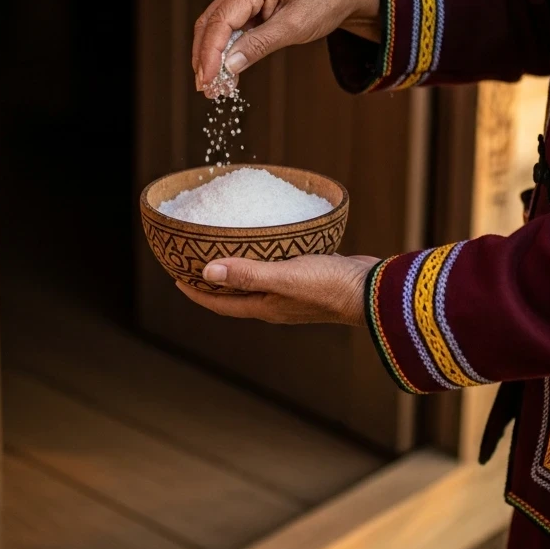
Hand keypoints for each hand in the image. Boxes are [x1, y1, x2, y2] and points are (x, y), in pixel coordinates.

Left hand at [174, 253, 379, 325]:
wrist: (373, 290)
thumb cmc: (329, 286)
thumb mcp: (284, 276)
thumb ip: (247, 274)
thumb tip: (206, 271)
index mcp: (266, 307)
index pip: (221, 303)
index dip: (196, 292)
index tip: (176, 277)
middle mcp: (276, 304)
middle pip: (235, 294)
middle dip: (213, 281)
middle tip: (194, 261)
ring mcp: (294, 294)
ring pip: (257, 282)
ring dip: (239, 269)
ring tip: (226, 249)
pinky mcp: (311, 280)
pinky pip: (278, 269)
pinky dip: (265, 258)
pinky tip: (269, 241)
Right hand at [192, 0, 380, 95]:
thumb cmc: (322, 3)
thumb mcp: (294, 28)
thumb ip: (259, 45)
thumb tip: (229, 66)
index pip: (221, 21)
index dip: (210, 53)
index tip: (207, 81)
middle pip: (210, 23)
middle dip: (205, 58)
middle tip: (206, 89)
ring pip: (214, 28)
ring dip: (211, 57)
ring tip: (214, 86)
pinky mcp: (245, 4)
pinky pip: (228, 29)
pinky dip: (224, 52)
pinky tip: (226, 73)